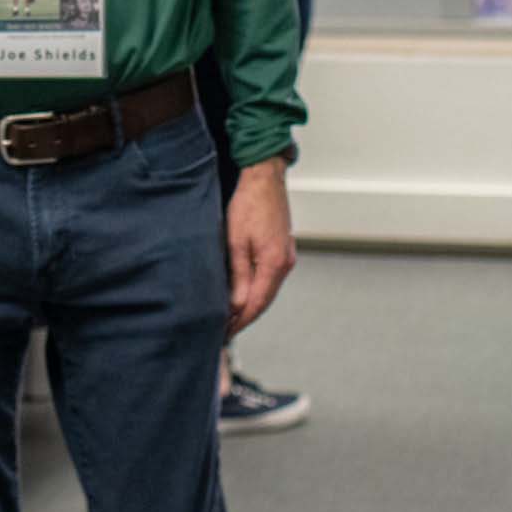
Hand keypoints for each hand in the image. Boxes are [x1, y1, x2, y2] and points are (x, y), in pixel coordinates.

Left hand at [226, 154, 297, 335]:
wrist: (264, 178)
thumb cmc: (247, 204)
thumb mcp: (235, 242)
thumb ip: (238, 276)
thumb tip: (236, 306)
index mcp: (274, 263)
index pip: (257, 304)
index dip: (240, 321)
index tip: (225, 333)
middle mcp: (285, 263)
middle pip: (265, 301)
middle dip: (245, 317)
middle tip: (224, 330)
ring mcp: (286, 257)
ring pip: (268, 290)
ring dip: (251, 305)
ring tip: (230, 316)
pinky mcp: (283, 250)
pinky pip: (270, 278)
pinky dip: (257, 290)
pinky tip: (244, 294)